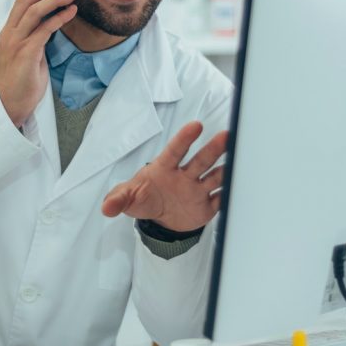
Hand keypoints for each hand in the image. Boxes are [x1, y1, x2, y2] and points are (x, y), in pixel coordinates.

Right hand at [0, 0, 77, 127]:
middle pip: (25, 0)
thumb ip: (35, 35)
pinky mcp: (25, 54)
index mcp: (9, 31)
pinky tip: (70, 12)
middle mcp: (9, 33)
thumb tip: (51, 20)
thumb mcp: (28, 53)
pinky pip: (43, 31)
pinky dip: (58, 19)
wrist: (10, 105)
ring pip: (33, 12)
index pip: (19, 0)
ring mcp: (16, 43)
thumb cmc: (21, 80)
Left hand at [101, 122, 229, 232]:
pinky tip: (239, 189)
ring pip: (215, 176)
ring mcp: (198, 190)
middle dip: (213, 149)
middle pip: (201, 160)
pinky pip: (220, 200)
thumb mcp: (128, 198)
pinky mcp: (207, 206)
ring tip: (238, 162)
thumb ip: (118, 199)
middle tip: (226, 136)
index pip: (176, 150)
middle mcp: (185, 175)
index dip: (185, 138)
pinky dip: (228, 195)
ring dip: (225, 170)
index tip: (196, 125)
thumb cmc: (144, 198)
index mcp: (166, 168)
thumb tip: (106, 208)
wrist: (161, 220)